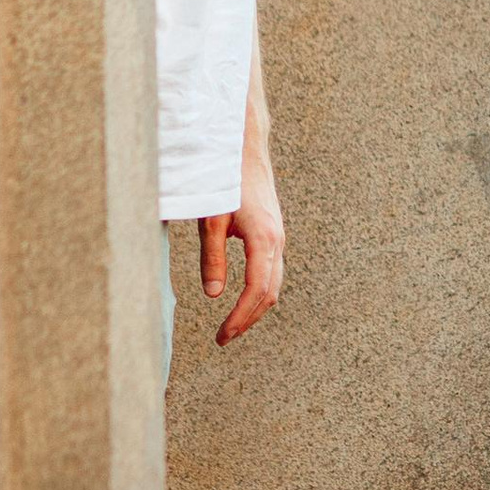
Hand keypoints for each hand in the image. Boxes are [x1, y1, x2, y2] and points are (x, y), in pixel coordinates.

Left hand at [201, 151, 284, 346]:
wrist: (244, 150)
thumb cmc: (225, 180)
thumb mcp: (211, 219)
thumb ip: (212, 258)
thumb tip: (213, 295)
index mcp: (264, 239)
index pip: (256, 290)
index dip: (239, 317)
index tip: (222, 336)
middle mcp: (277, 242)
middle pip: (269, 294)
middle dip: (247, 319)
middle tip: (223, 338)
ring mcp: (278, 238)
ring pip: (274, 285)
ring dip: (255, 308)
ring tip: (232, 325)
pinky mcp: (273, 235)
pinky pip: (272, 272)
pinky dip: (260, 292)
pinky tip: (243, 299)